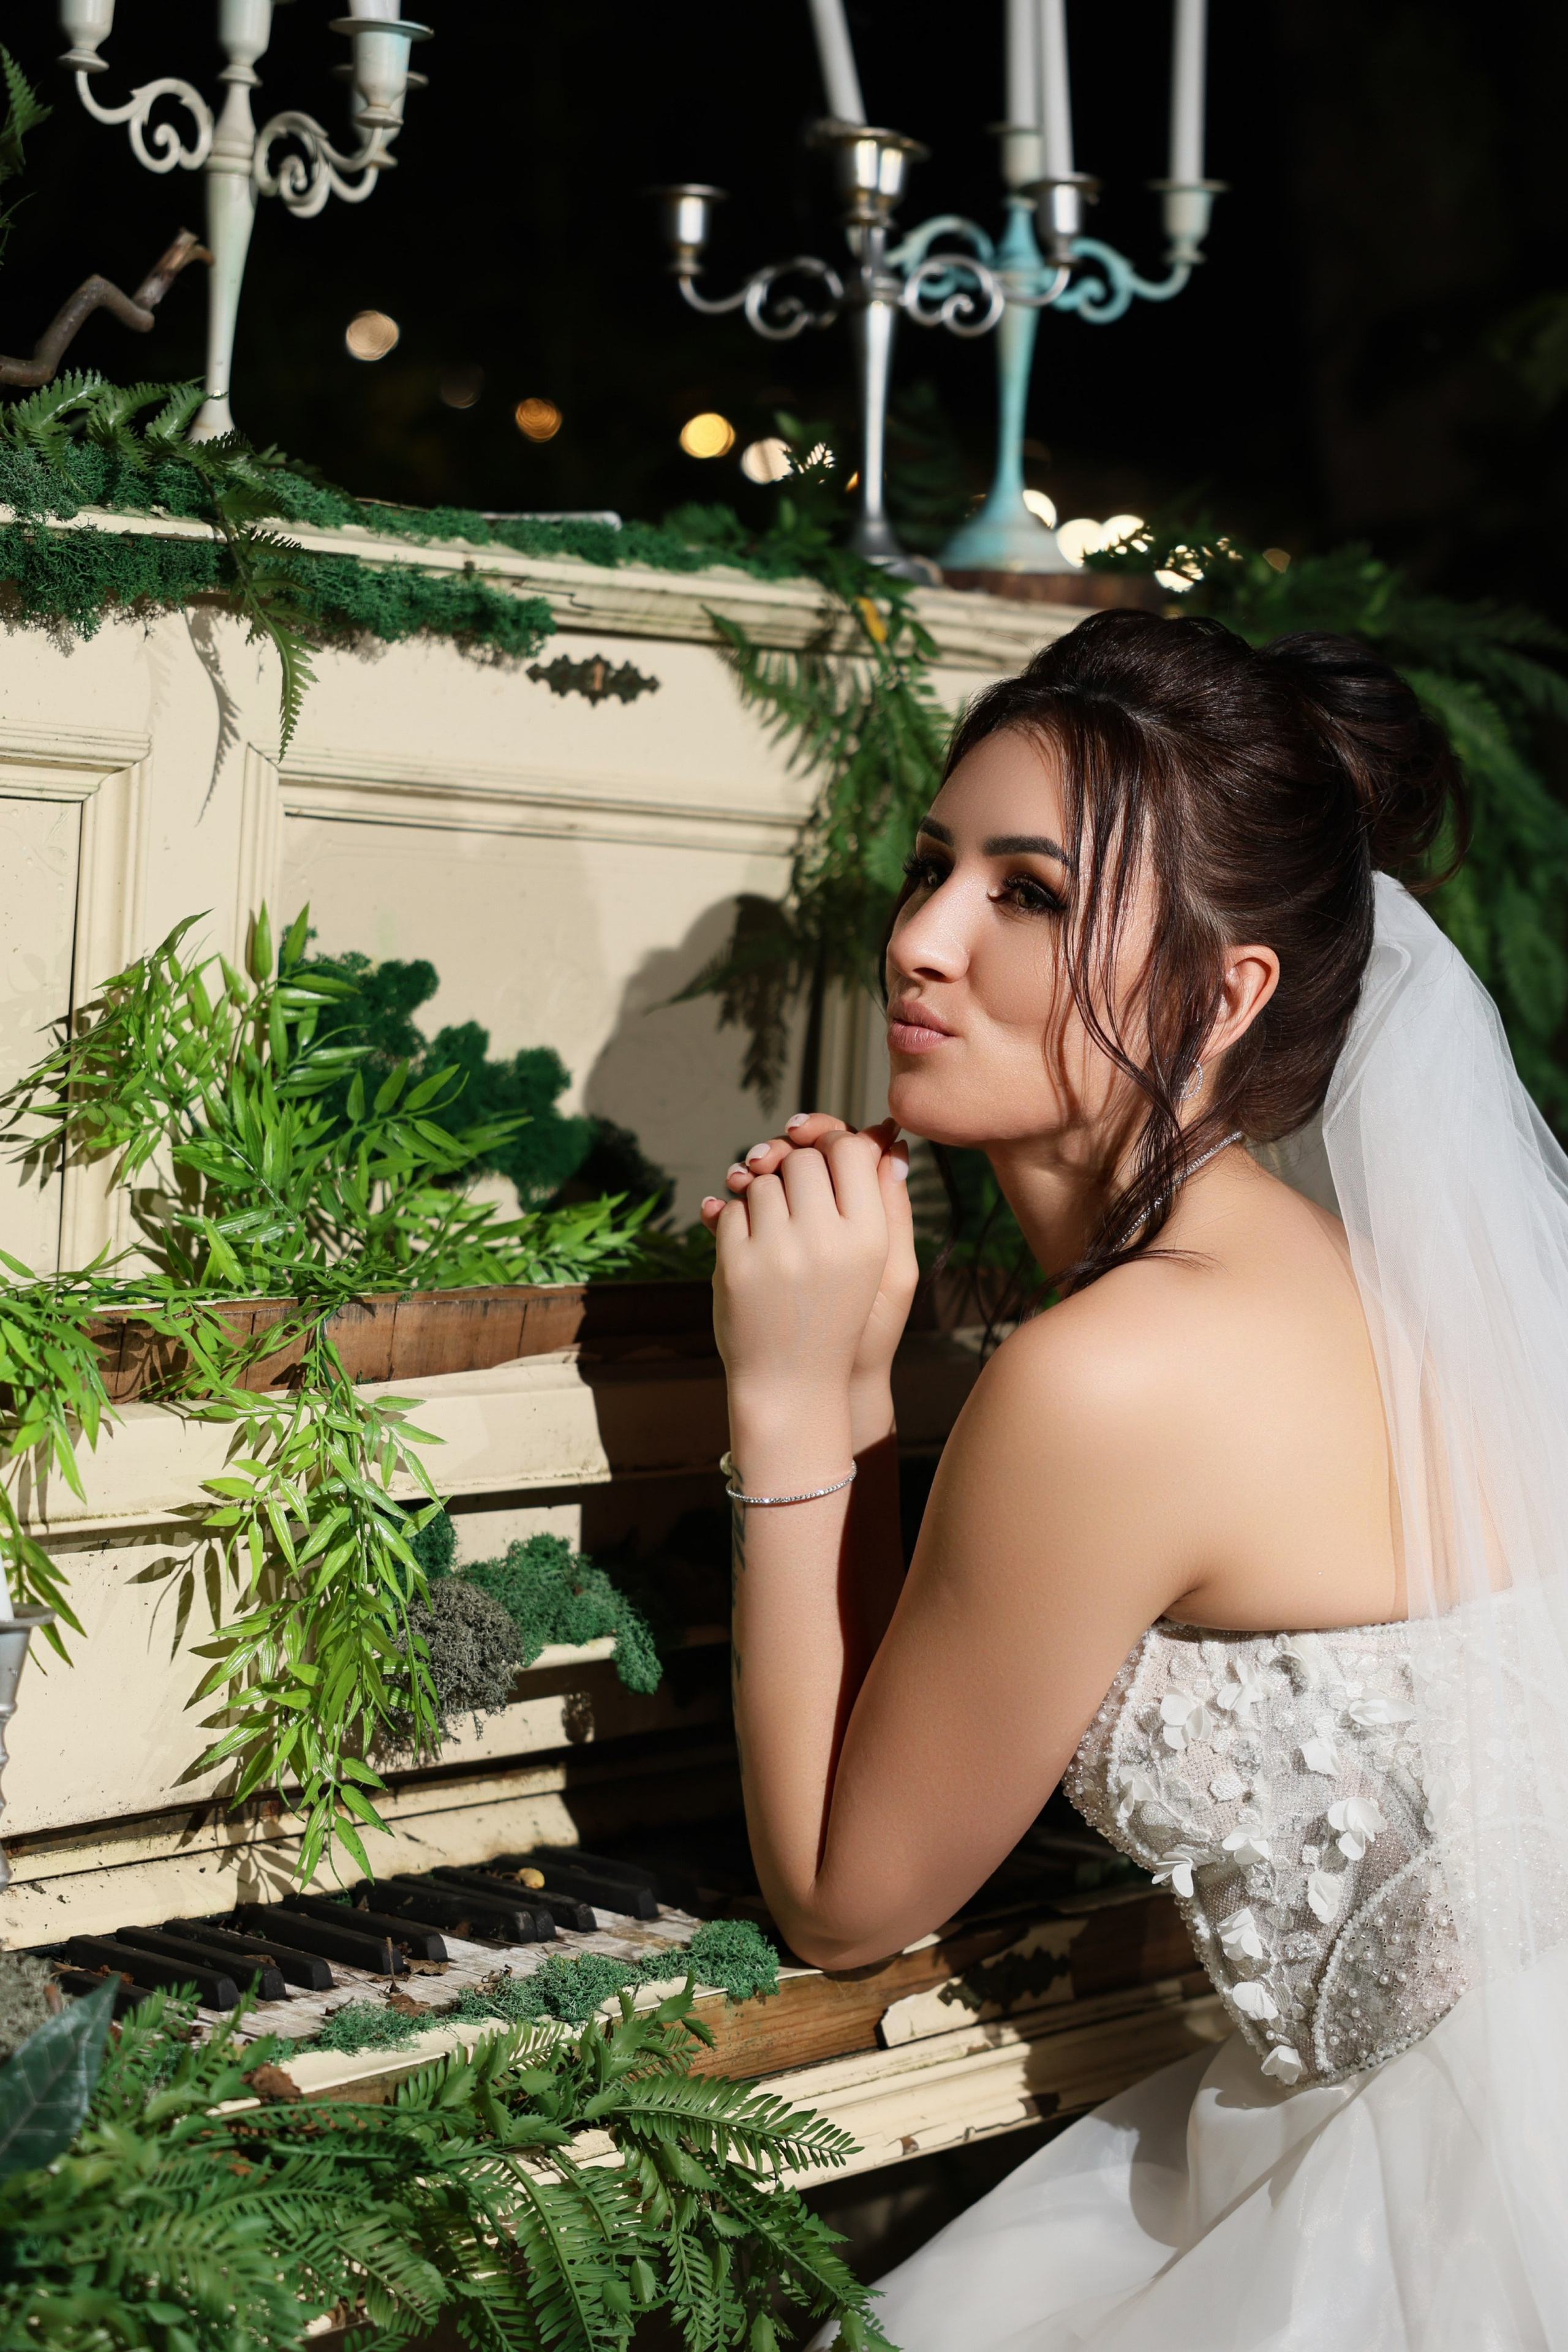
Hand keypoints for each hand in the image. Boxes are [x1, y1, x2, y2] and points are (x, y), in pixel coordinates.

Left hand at [702, 1115, 917, 1396]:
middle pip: (804, 1159)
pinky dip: (736, 1220)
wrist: (794, 1384)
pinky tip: (753, 1247)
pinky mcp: (736, 1264)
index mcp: (869, 1237)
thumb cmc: (842, 1316)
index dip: (834, 1141)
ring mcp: (777, 1251)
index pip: (850, 1149)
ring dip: (764, 1193)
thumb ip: (886, 1202)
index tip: (824, 1153)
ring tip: (777, 1227)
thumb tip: (886, 1138)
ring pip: (764, 1180)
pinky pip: (730, 1208)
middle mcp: (826, 1239)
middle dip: (796, 1168)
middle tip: (796, 1193)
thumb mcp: (883, 1268)